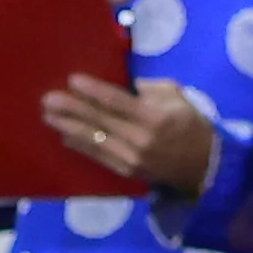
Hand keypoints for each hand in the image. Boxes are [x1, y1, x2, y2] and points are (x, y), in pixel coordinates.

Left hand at [40, 77, 222, 204]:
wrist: (203, 166)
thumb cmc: (190, 124)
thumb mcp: (177, 96)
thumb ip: (151, 88)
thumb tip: (127, 85)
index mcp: (155, 117)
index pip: (117, 102)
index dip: (93, 92)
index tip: (72, 80)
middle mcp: (140, 139)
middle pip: (100, 121)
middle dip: (72, 110)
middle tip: (48, 100)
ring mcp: (131, 158)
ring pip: (95, 140)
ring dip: (69, 128)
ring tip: (48, 116)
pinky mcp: (126, 171)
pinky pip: (99, 156)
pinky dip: (81, 146)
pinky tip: (65, 136)